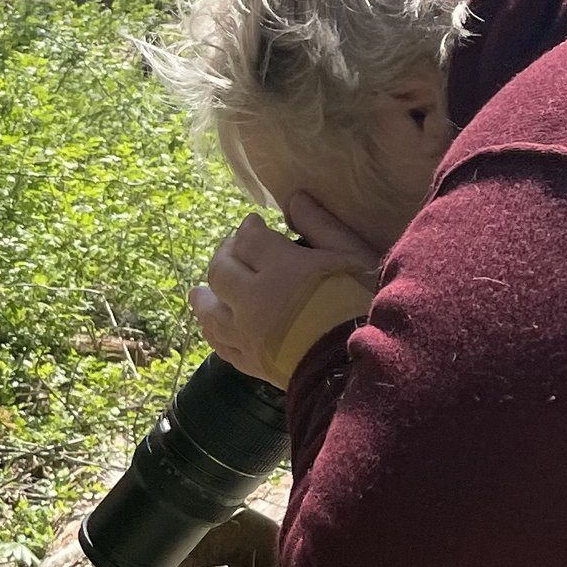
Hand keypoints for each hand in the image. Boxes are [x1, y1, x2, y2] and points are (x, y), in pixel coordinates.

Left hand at [191, 191, 382, 384]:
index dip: (249, 229)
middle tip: (234, 250)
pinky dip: (212, 330)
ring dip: (205, 295)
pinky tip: (213, 325)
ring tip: (202, 291)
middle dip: (225, 255)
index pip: (248, 240)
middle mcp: (254, 299)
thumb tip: (295, 199)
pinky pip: (219, 343)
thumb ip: (321, 226)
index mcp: (280, 268)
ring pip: (209, 309)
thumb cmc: (364, 305)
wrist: (359, 367)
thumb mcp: (351, 256)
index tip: (254, 224)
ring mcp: (246, 333)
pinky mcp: (249, 362)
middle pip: (221, 271)